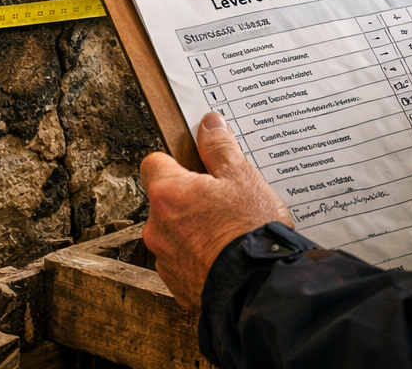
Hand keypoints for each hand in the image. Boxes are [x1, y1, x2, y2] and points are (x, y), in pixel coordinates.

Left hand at [140, 111, 294, 307]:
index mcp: (168, 193)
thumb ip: (220, 147)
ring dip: (194, 229)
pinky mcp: (177, 284)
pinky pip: (184, 261)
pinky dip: (200, 256)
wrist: (258, 287)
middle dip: (190, 198)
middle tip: (223, 201)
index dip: (176, 162)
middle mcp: (157, 226)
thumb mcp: (241, 176)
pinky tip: (226, 254)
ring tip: (229, 231)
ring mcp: (165, 258)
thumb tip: (209, 124)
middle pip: (166, 200)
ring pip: (175, 232)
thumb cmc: (249, 230)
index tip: (197, 166)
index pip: (153, 163)